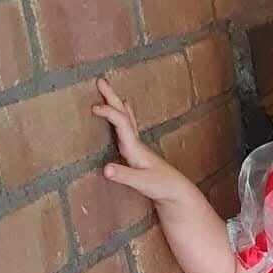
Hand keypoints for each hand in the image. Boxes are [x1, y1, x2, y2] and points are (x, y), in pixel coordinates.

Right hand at [92, 78, 187, 203]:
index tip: (94, 107)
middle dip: (111, 97)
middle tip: (100, 80)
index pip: (121, 122)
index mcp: (135, 147)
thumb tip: (105, 168)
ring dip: (116, 104)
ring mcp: (137, 147)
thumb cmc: (162, 186)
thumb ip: (124, 175)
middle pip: (123, 114)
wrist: (178, 192)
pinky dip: (122, 116)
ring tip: (108, 90)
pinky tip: (123, 114)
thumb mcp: (142, 183)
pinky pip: (127, 128)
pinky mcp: (137, 153)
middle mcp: (136, 143)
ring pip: (125, 119)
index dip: (108, 113)